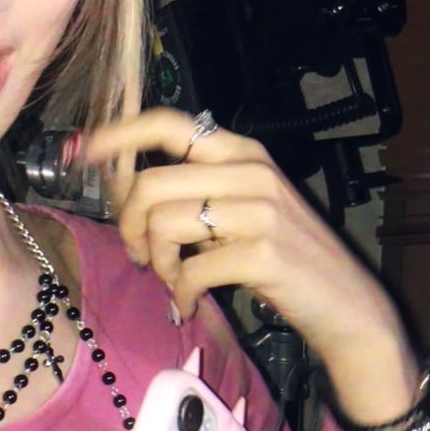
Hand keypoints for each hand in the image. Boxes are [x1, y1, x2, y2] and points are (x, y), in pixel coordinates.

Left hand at [85, 109, 421, 426]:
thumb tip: (127, 192)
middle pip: (150, 182)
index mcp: (242, 152)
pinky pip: (188, 270)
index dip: (119, 134)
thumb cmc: (286, 260)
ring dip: (155, 261)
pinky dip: (179, 293)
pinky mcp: (263, 253)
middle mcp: (251, 170)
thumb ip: (196, 193)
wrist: (347, 307)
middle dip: (128, 225)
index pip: (169, 123)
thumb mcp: (244, 210)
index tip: (81, 151)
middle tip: (137, 255)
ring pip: (162, 223)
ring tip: (172, 280)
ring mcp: (260, 210)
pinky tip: (189, 304)